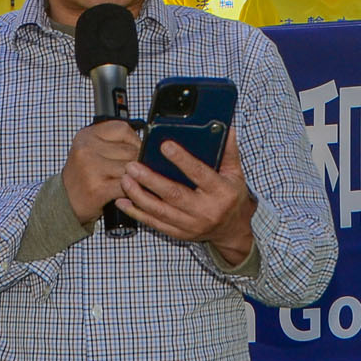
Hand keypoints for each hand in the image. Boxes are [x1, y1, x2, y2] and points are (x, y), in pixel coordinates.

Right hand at [61, 120, 140, 225]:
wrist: (65, 202)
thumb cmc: (85, 176)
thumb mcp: (93, 151)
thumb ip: (116, 144)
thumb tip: (149, 145)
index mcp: (87, 135)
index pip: (123, 129)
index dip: (135, 142)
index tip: (134, 152)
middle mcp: (86, 148)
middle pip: (130, 151)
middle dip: (138, 163)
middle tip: (134, 173)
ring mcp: (90, 168)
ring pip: (131, 169)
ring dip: (136, 179)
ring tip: (132, 183)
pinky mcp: (97, 188)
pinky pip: (127, 186)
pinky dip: (132, 191)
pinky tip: (128, 193)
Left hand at [119, 131, 255, 263]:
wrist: (231, 229)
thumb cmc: (231, 197)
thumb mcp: (235, 173)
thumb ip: (228, 151)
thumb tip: (226, 128)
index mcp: (221, 192)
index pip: (199, 174)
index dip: (182, 160)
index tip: (165, 145)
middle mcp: (206, 211)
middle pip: (174, 194)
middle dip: (150, 179)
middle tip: (132, 166)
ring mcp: (191, 225)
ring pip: (161, 211)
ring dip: (139, 196)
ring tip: (125, 180)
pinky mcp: (180, 233)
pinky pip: (155, 224)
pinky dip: (137, 214)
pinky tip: (124, 202)